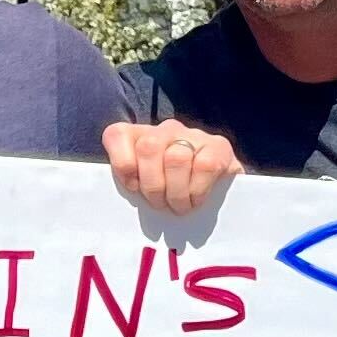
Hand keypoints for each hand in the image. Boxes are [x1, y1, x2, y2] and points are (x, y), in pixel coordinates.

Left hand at [102, 117, 242, 215]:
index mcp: (139, 136)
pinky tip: (196, 199)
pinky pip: (204, 166)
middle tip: (161, 204)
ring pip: (176, 158)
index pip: (117, 135)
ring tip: (179, 206)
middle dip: (153, 185)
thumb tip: (124, 197)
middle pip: (148, 147)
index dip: (122, 164)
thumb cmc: (171, 194)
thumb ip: (130, 185)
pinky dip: (197, 190)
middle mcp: (165, 130)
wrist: (218, 192)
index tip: (133, 187)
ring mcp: (193, 135)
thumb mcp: (144, 189)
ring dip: (176, 192)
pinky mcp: (219, 146)